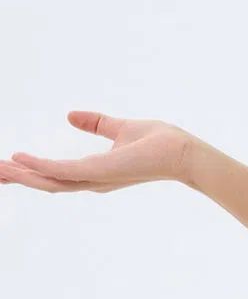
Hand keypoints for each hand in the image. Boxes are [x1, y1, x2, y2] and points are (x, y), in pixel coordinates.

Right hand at [0, 111, 196, 191]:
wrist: (181, 152)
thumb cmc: (158, 143)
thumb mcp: (119, 128)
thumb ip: (95, 123)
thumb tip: (70, 115)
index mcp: (94, 173)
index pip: (55, 175)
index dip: (31, 172)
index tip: (9, 165)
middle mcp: (91, 181)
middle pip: (45, 183)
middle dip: (18, 178)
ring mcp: (93, 178)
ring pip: (47, 181)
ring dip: (20, 175)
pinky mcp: (98, 171)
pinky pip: (61, 171)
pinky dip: (39, 166)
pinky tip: (19, 159)